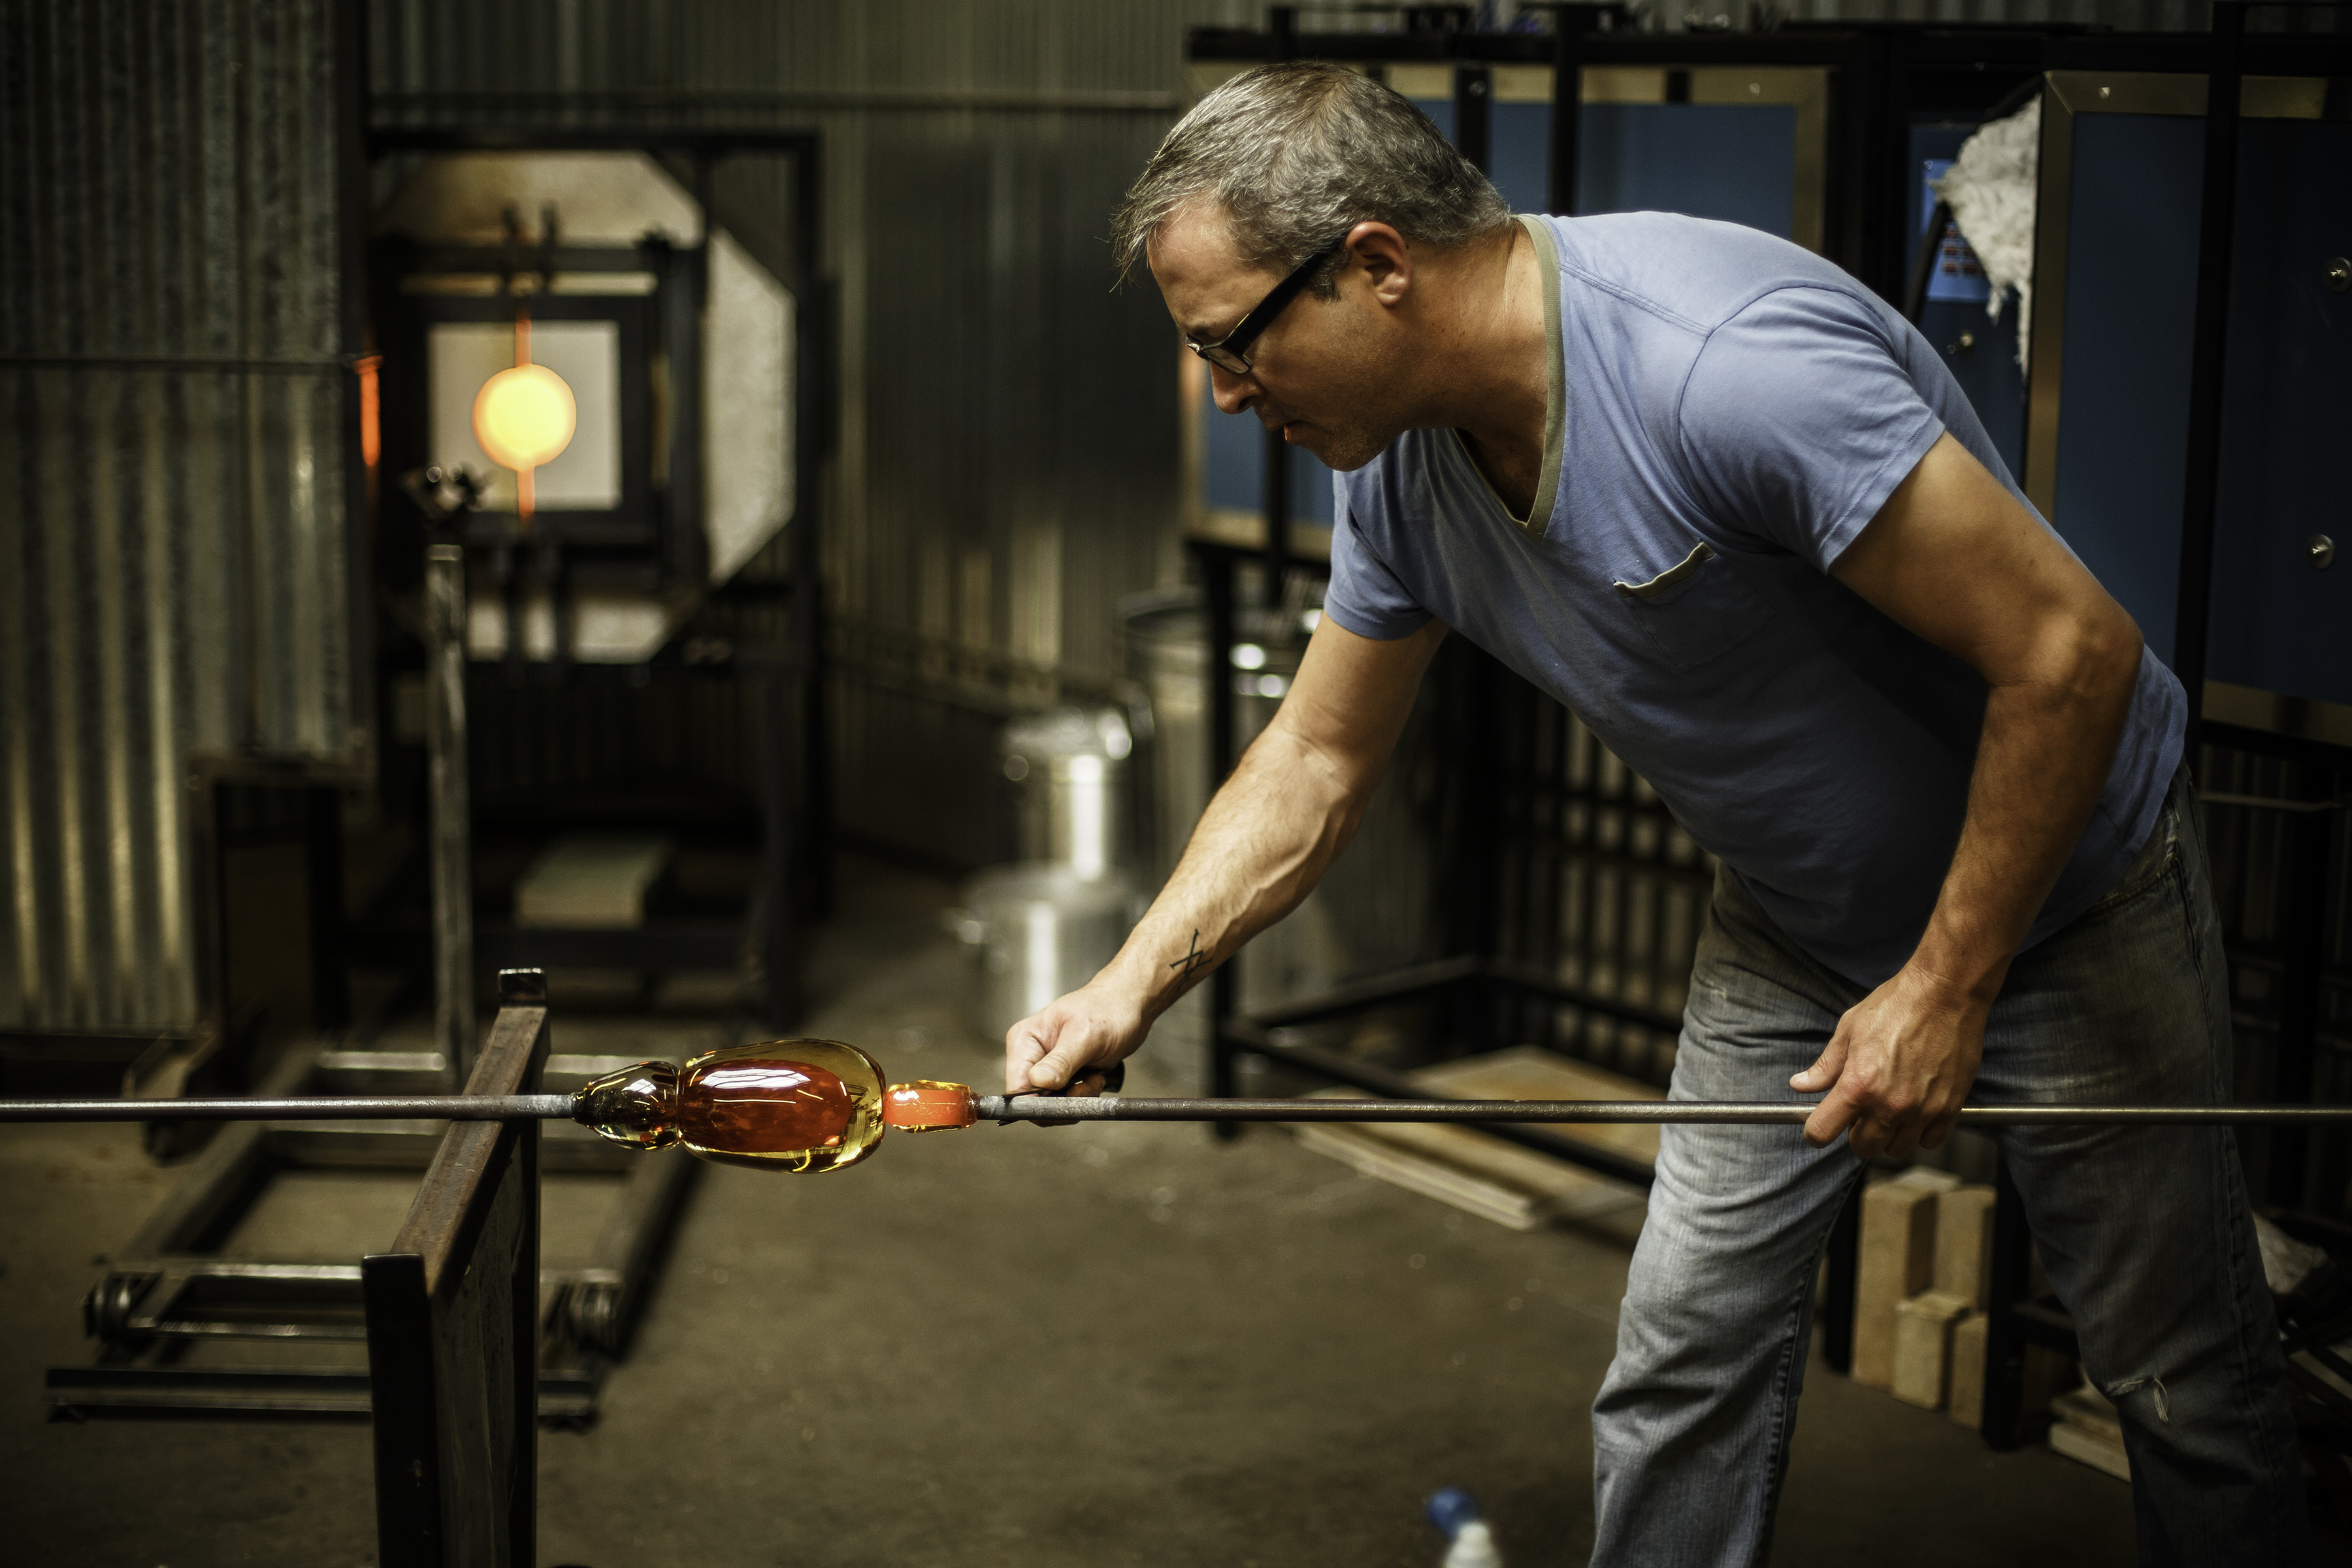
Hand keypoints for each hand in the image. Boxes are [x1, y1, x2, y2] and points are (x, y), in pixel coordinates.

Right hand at [1004, 979, 1149, 1092]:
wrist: (1129, 1007)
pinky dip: (1084, 1096)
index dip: (1038, 1101)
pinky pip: (1067, 1100)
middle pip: (1034, 1100)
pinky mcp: (1063, 1076)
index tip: (1065, 1099)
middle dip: (1063, 1100)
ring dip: (1077, 1098)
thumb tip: (1038, 1081)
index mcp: (1025, 1041)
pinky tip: (1095, 1078)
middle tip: (1087, 1085)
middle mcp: (1032, 1055)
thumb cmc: (1108, 1009)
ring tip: (1093, 1078)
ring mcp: (1047, 1067)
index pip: (1016, 1087)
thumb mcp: (1085, 1035)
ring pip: (1052, 1104)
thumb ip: (1061, 1061)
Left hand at [1792, 962, 1994, 1159]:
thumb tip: (1801, 1085)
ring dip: (1888, 1136)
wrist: (1945, 993)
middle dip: (1855, 1134)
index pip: (1823, 1132)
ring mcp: (1922, 1110)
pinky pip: (1931, 1141)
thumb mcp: (1848, 1030)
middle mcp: (1889, 1105)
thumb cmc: (1896, 1006)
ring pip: (1897, 1149)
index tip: (1819, 1127)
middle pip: (1863, 1147)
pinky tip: (1916, 1111)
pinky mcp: (1950, 1108)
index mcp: (1858, 1086)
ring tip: (1889, 1110)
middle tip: (1859, 1113)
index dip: (1816, 1133)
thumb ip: (1826, 1065)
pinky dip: (1921, 1133)